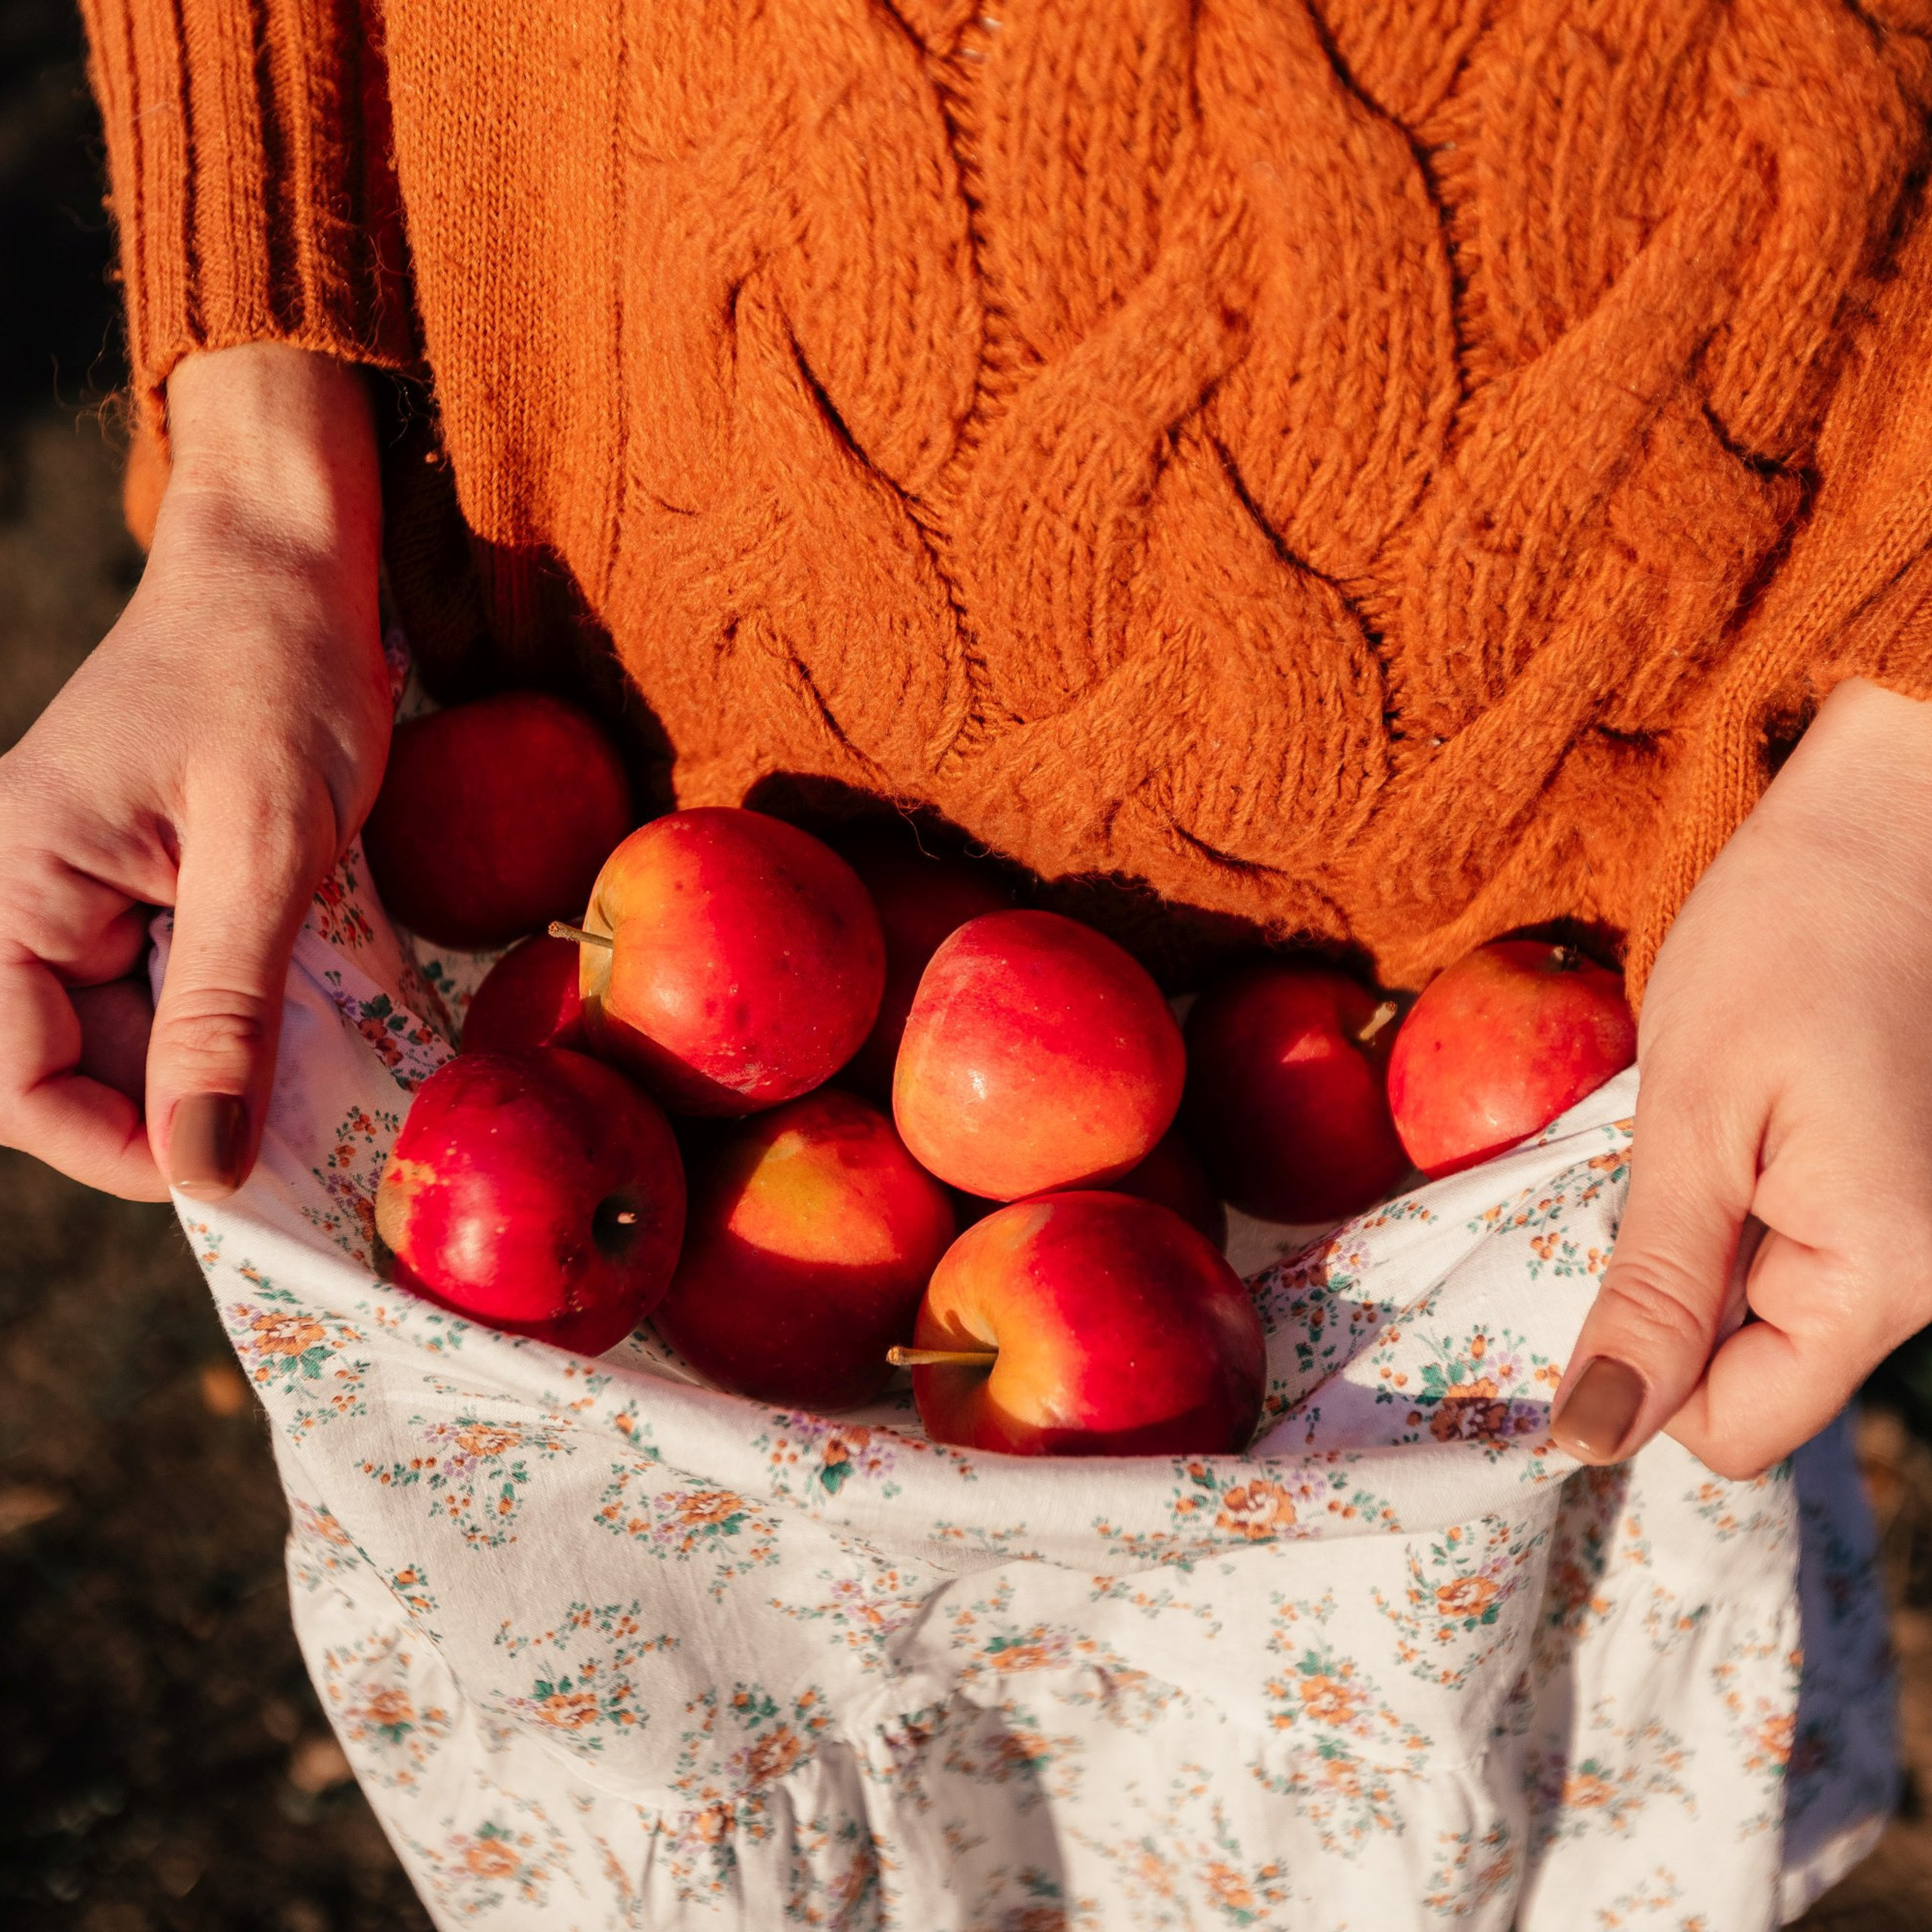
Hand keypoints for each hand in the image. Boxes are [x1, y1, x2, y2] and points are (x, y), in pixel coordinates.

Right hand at [0, 343, 387, 1199]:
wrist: (293, 567)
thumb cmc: (278, 674)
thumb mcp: (269, 848)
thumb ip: (227, 1010)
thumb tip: (202, 1170)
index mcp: (13, 881)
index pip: (16, 1083)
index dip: (119, 1150)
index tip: (235, 1174)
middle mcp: (21, 892)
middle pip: (73, 1069)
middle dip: (182, 1110)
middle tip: (301, 1126)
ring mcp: (79, 888)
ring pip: (131, 1037)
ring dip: (222, 1064)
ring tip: (319, 1057)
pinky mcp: (141, 883)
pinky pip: (170, 984)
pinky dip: (239, 1013)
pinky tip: (310, 1007)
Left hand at [1550, 677, 1931, 1476]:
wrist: (1891, 826)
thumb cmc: (1787, 940)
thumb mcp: (1691, 1118)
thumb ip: (1654, 1289)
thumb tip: (1594, 1439)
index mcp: (1888, 1276)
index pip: (1733, 1428)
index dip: (1644, 1374)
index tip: (1608, 1262)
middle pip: (1755, 1375)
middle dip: (1681, 1296)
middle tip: (1674, 1168)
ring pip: (1775, 1316)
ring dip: (1714, 1247)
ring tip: (1722, 1135)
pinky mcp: (1914, 1204)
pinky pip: (1805, 1259)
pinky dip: (1750, 1215)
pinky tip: (1753, 1130)